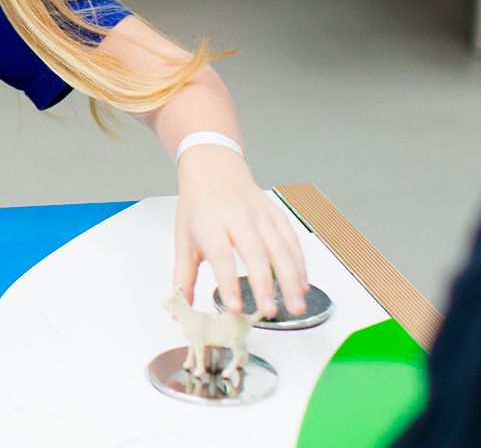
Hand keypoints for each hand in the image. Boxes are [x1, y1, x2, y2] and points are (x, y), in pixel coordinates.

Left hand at [173, 147, 308, 318]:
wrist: (213, 169)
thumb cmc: (197, 206)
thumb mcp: (183, 239)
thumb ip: (183, 277)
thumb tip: (177, 309)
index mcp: (210, 224)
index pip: (220, 255)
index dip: (228, 282)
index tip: (235, 307)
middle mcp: (237, 217)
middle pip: (254, 252)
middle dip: (264, 284)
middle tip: (270, 312)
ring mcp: (260, 215)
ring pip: (279, 247)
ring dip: (290, 279)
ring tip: (296, 306)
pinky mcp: (276, 214)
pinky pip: (291, 240)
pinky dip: (299, 264)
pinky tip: (302, 285)